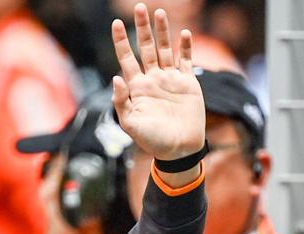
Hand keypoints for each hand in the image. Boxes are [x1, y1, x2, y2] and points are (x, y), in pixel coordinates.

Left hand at [109, 4, 204, 162]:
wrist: (179, 150)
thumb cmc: (153, 140)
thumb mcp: (131, 124)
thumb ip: (121, 102)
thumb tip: (115, 77)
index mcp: (137, 87)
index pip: (126, 58)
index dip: (121, 41)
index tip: (116, 23)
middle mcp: (152, 79)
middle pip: (145, 47)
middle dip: (142, 28)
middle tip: (139, 7)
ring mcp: (170, 80)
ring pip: (164, 49)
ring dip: (162, 32)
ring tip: (159, 13)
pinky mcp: (187, 84)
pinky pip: (185, 61)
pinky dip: (185, 47)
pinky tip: (184, 33)